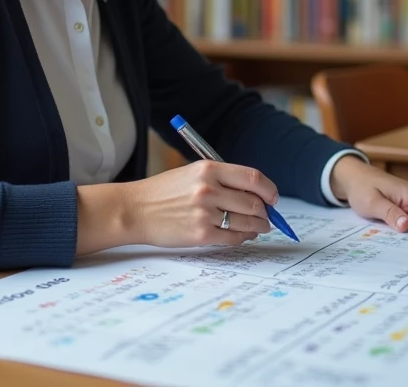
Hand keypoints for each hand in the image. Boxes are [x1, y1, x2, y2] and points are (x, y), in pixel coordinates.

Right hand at [124, 160, 277, 247]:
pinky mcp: (200, 235)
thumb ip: (222, 180)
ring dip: (258, 227)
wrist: (135, 210)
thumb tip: (255, 195)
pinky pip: (233, 238)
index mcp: (209, 169)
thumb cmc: (163, 192)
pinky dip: (243, 238)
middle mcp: (209, 189)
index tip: (272, 197)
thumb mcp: (192, 174)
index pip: (253, 177)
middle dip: (266, 213)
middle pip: (254, 203)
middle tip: (267, 217)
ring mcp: (205, 213)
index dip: (269, 189)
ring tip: (258, 228)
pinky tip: (242, 236)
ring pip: (247, 222)